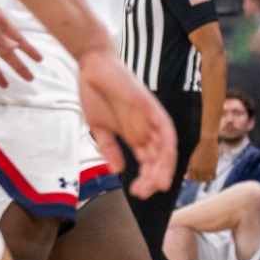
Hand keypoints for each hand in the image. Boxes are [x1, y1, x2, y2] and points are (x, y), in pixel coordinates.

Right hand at [76, 50, 176, 197]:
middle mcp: (146, 129)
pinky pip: (165, 127)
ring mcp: (150, 117)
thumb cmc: (95, 94)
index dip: (146, 179)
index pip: (148, 162)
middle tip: (144, 193)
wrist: (92, 67)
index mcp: (135, 135)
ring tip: (157, 184)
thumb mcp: (99, 128)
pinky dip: (167, 143)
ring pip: (165, 147)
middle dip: (154, 178)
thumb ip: (109, 148)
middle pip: (158, 158)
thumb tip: (117, 171)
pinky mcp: (150, 106)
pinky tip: (165, 158)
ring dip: (163, 166)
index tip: (137, 193)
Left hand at [186, 138, 217, 182]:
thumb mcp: (192, 159)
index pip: (192, 179)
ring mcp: (206, 169)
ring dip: (206, 179)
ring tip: (207, 175)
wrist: (207, 143)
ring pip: (206, 180)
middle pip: (199, 180)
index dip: (194, 179)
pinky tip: (211, 174)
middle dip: (200, 179)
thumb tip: (184, 178)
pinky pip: (213, 177)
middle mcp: (198, 170)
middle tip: (203, 174)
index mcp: (192, 168)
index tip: (197, 176)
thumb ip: (188, 169)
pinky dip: (212, 178)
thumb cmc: (199, 150)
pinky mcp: (213, 168)